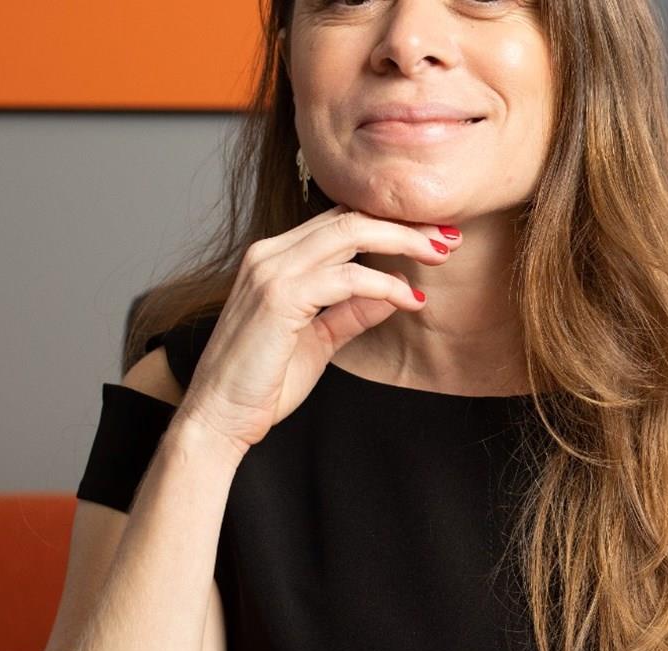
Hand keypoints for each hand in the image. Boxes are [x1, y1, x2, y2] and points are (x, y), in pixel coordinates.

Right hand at [173, 204, 463, 454]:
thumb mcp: (319, 340)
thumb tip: (395, 290)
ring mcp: (270, 272)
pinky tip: (410, 300)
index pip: (340, 220)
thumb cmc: (263, 382)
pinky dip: (383, 284)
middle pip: (350, 217)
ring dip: (403, 242)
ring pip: (349, 233)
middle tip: (449, 238)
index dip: (389, 222)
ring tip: (440, 256)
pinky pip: (344, 277)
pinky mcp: (278, 298)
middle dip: (405, 223)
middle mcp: (270, 254)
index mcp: (276, 258)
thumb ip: (351, 312)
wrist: (218, 418)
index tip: (433, 236)